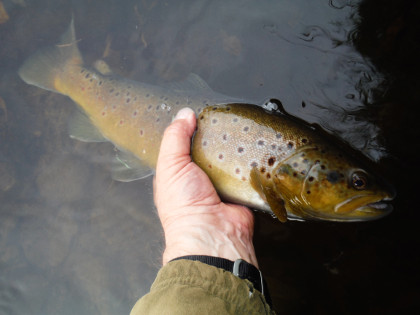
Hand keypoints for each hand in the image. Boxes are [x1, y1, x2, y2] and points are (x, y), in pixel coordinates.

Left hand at [154, 108, 257, 266]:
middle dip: (219, 136)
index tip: (204, 113)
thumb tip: (185, 114)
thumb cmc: (183, 204)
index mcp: (182, 172)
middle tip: (228, 119)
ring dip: (237, 146)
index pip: (188, 143)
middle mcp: (203, 177)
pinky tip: (256, 145)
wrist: (212, 233)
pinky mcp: (244, 188)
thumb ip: (175, 138)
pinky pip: (249, 169)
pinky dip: (252, 160)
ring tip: (244, 127)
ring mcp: (224, 183)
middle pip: (213, 148)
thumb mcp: (170, 165)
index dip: (193, 129)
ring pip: (232, 156)